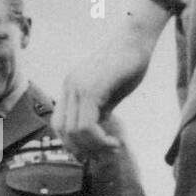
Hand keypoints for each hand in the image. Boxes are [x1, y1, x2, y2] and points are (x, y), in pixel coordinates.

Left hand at [54, 33, 151, 158]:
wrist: (137, 40)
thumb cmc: (128, 64)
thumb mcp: (110, 93)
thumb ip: (99, 111)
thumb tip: (95, 135)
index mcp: (71, 87)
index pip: (59, 124)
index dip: (72, 144)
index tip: (92, 153)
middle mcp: (69, 86)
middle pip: (63, 131)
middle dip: (83, 149)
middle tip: (104, 155)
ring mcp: (78, 86)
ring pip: (75, 131)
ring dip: (94, 146)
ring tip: (113, 148)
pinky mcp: (91, 88)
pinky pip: (87, 124)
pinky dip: (99, 139)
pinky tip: (114, 141)